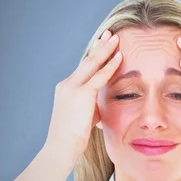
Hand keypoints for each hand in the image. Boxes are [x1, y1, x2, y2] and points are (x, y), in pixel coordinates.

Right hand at [44, 29, 122, 166]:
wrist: (61, 147)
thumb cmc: (72, 139)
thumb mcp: (83, 118)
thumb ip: (91, 108)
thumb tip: (100, 106)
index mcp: (66, 88)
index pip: (83, 67)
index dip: (94, 55)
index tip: (102, 44)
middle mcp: (67, 84)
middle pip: (86, 60)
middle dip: (99, 46)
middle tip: (109, 33)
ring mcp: (73, 87)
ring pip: (92, 63)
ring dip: (105, 49)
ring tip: (116, 38)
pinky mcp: (82, 94)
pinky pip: (100, 76)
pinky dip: (111, 65)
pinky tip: (120, 56)